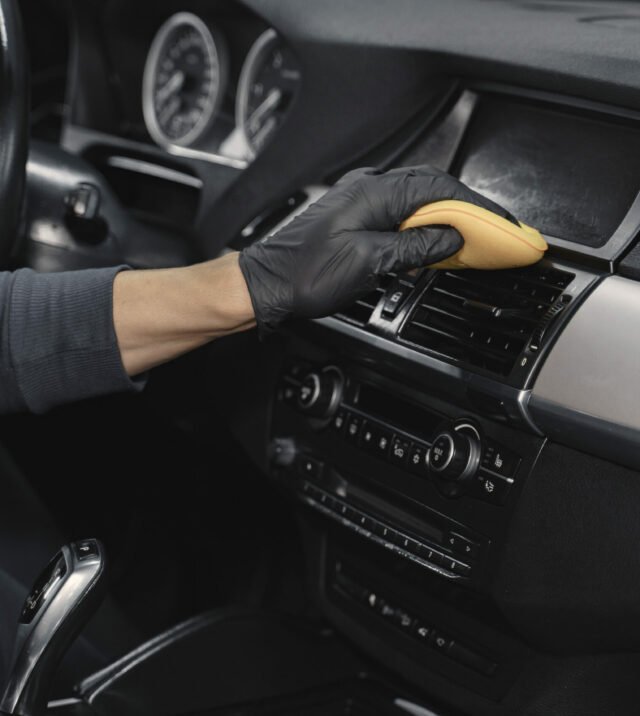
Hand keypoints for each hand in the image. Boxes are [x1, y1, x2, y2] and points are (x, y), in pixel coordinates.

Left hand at [238, 165, 512, 331]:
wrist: (267, 283)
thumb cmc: (306, 272)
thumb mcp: (369, 262)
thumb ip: (415, 247)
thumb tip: (451, 238)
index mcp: (375, 192)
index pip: (440, 188)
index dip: (477, 206)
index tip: (502, 222)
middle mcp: (369, 189)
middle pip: (431, 189)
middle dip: (467, 208)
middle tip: (495, 229)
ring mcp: (360, 201)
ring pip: (416, 201)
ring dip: (446, 217)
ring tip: (473, 236)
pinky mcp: (354, 218)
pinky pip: (399, 214)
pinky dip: (423, 225)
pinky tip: (433, 241)